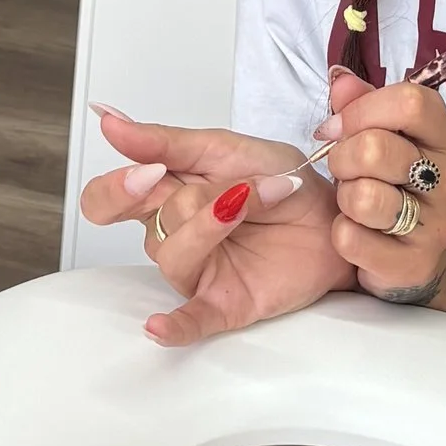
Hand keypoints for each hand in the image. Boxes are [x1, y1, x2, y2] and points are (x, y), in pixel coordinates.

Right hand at [81, 106, 348, 346]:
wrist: (336, 214)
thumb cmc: (283, 180)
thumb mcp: (227, 148)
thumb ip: (167, 141)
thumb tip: (109, 120)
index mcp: (167, 192)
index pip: (109, 197)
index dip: (117, 185)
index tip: (148, 165)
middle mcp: (173, 233)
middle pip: (129, 225)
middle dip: (134, 197)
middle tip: (159, 179)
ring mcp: (198, 270)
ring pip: (169, 253)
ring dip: (206, 221)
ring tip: (248, 197)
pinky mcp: (225, 302)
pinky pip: (191, 320)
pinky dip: (173, 325)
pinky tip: (159, 326)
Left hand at [311, 65, 445, 300]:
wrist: (418, 254)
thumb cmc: (394, 182)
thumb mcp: (383, 135)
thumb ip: (361, 104)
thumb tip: (339, 79)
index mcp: (445, 135)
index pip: (410, 102)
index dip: (361, 110)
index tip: (335, 127)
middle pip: (376, 148)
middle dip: (341, 156)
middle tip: (342, 169)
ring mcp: (437, 224)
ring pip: (364, 196)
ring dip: (343, 197)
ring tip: (352, 200)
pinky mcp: (414, 263)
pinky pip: (352, 239)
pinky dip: (342, 234)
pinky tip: (356, 232)